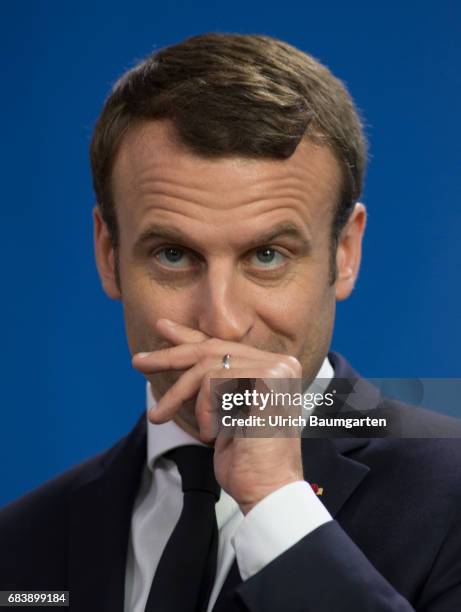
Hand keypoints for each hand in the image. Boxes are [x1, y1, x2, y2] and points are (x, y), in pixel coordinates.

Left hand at [132, 318, 304, 513]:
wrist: (266, 491)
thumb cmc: (244, 459)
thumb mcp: (222, 413)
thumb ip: (213, 381)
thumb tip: (180, 349)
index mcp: (273, 368)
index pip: (222, 346)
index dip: (188, 337)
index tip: (161, 328)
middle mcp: (280, 364)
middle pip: (212, 351)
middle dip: (169, 356)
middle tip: (138, 362)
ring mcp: (277, 370)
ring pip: (207, 367)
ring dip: (178, 395)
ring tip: (161, 415)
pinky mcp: (268, 381)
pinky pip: (214, 381)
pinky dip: (204, 409)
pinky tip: (212, 433)